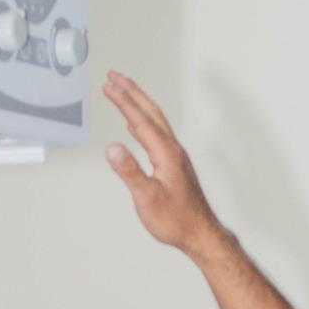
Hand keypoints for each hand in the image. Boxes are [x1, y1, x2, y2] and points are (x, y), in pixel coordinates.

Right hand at [103, 73, 225, 258]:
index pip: (140, 120)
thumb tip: (112, 148)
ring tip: (122, 91)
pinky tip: (134, 126)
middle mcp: (172, 149)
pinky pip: (156, 133)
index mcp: (166, 153)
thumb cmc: (176, 220)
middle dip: (131, 91)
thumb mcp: (147, 198)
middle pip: (150, 111)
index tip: (108, 85)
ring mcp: (174, 155)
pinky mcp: (173, 164)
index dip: (123, 101)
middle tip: (114, 75)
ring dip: (137, 102)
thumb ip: (130, 172)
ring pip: (154, 120)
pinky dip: (142, 121)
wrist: (200, 233)